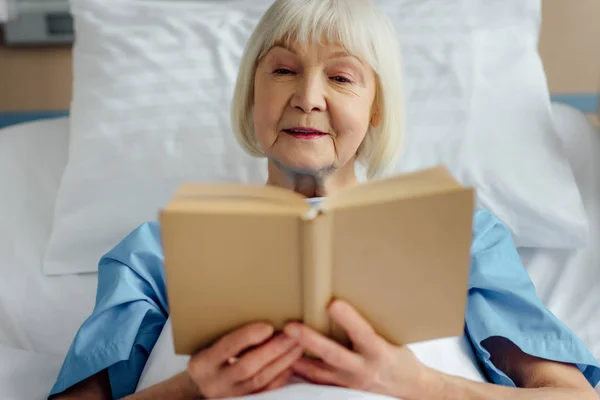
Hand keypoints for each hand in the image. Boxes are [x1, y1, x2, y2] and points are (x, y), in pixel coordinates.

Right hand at [186, 322, 302, 397]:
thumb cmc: (207, 354)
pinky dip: (281, 377)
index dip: (247, 337)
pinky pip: (266, 392)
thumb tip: (257, 311)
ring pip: (260, 380)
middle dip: (273, 349)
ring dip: (282, 361)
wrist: (199, 385)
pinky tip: (292, 363)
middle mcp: (214, 382)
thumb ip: (227, 335)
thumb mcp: (207, 343)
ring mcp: (228, 395)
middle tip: (293, 334)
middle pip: (247, 366)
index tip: (268, 326)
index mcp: (201, 363)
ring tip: (298, 345)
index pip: (226, 348)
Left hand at [283, 300, 430, 399]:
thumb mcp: (392, 339)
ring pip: (318, 372)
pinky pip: (316, 382)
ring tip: (278, 343)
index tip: (334, 303)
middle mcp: (363, 369)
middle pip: (333, 354)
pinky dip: (299, 372)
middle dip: (310, 340)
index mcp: (380, 352)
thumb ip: (369, 327)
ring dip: (297, 358)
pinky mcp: (340, 391)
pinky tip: (284, 361)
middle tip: (290, 327)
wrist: (410, 390)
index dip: (348, 319)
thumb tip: (344, 301)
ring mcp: (350, 383)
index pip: (363, 333)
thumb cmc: (400, 359)